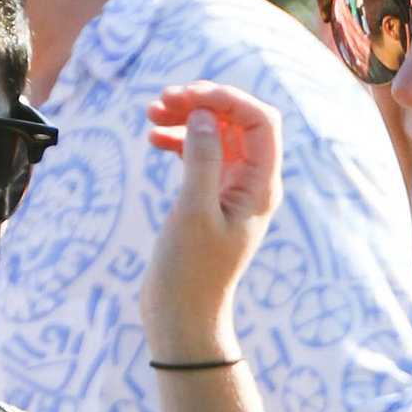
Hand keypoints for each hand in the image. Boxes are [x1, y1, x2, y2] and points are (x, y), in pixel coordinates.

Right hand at [142, 83, 283, 359]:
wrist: (182, 316)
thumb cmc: (190, 271)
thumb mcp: (193, 212)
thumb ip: (202, 159)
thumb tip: (205, 114)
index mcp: (261, 187)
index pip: (261, 121)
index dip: (227, 98)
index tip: (186, 96)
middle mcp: (252, 184)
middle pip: (238, 122)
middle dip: (204, 103)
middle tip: (161, 100)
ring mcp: (231, 190)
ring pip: (217, 135)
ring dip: (187, 118)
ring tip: (150, 114)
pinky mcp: (210, 199)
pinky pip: (201, 155)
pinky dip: (179, 141)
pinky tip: (153, 139)